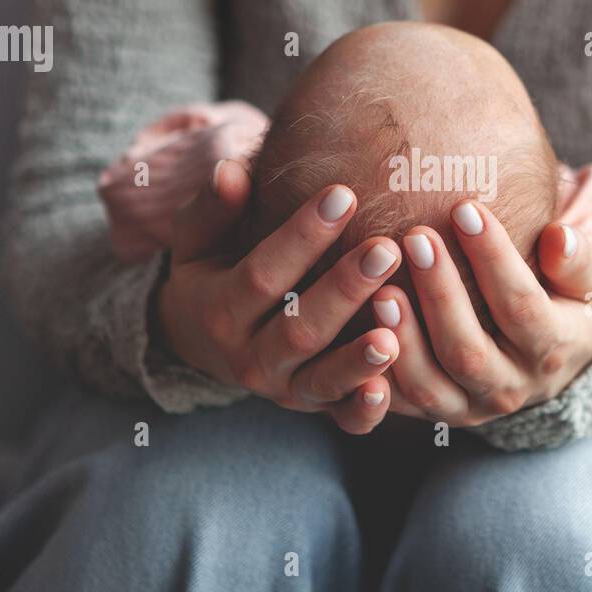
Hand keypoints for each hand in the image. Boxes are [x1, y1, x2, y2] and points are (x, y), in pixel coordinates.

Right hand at [156, 159, 401, 433]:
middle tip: (388, 247)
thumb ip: (212, 208)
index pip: (264, 273)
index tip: (343, 194)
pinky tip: (389, 389)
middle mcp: (251, 357)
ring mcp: (286, 388)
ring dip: (358, 358)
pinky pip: (342, 420)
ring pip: (323, 378)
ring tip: (393, 332)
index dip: (302, 237)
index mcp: (222, 310)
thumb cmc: (214, 270)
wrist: (201, 342)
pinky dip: (364, 409)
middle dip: (345, 289)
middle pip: (300, 328)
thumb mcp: (198, 239)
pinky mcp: (316, 408)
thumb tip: (231, 171)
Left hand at [372, 200, 591, 425]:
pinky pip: (400, 404)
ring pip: (429, 385)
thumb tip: (558, 237)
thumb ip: (576, 260)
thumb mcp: (584, 283)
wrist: (547, 364)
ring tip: (381, 289)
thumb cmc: (561, 304)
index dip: (494, 258)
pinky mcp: (434, 416)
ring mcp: (469, 408)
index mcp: (553, 350)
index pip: (521, 305)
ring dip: (403, 338)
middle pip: (468, 349)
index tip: (465, 208)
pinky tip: (354, 335)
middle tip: (414, 237)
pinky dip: (375, 376)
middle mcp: (511, 387)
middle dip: (439, 293)